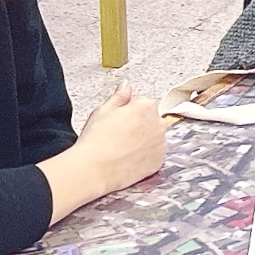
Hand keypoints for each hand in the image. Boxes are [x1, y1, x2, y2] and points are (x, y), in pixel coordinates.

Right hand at [42, 83, 166, 218]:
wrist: (93, 169)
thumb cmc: (95, 140)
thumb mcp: (103, 110)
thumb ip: (119, 96)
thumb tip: (126, 85)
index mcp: (146, 106)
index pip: (141, 102)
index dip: (126, 111)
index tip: (117, 120)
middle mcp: (158, 124)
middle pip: (150, 120)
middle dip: (138, 124)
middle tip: (118, 135)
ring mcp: (160, 144)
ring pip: (153, 137)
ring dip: (143, 140)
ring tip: (122, 148)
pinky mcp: (158, 162)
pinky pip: (154, 155)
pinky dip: (145, 156)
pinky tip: (128, 159)